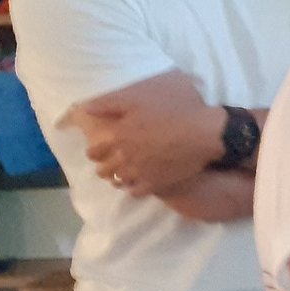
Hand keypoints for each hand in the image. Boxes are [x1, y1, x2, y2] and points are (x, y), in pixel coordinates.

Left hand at [67, 76, 222, 196]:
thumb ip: (109, 103)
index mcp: (118, 136)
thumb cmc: (173, 110)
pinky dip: (132, 188)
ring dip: (115, 178)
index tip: (96, 150)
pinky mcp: (155, 183)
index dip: (93, 151)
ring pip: (117, 181)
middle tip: (107, 163)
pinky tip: (137, 183)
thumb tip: (85, 108)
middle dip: (102, 166)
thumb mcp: (139, 98)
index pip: (94, 151)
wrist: (204, 133)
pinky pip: (135, 192)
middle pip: (103, 169)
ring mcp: (139, 173)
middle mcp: (124, 157)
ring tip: (120, 174)